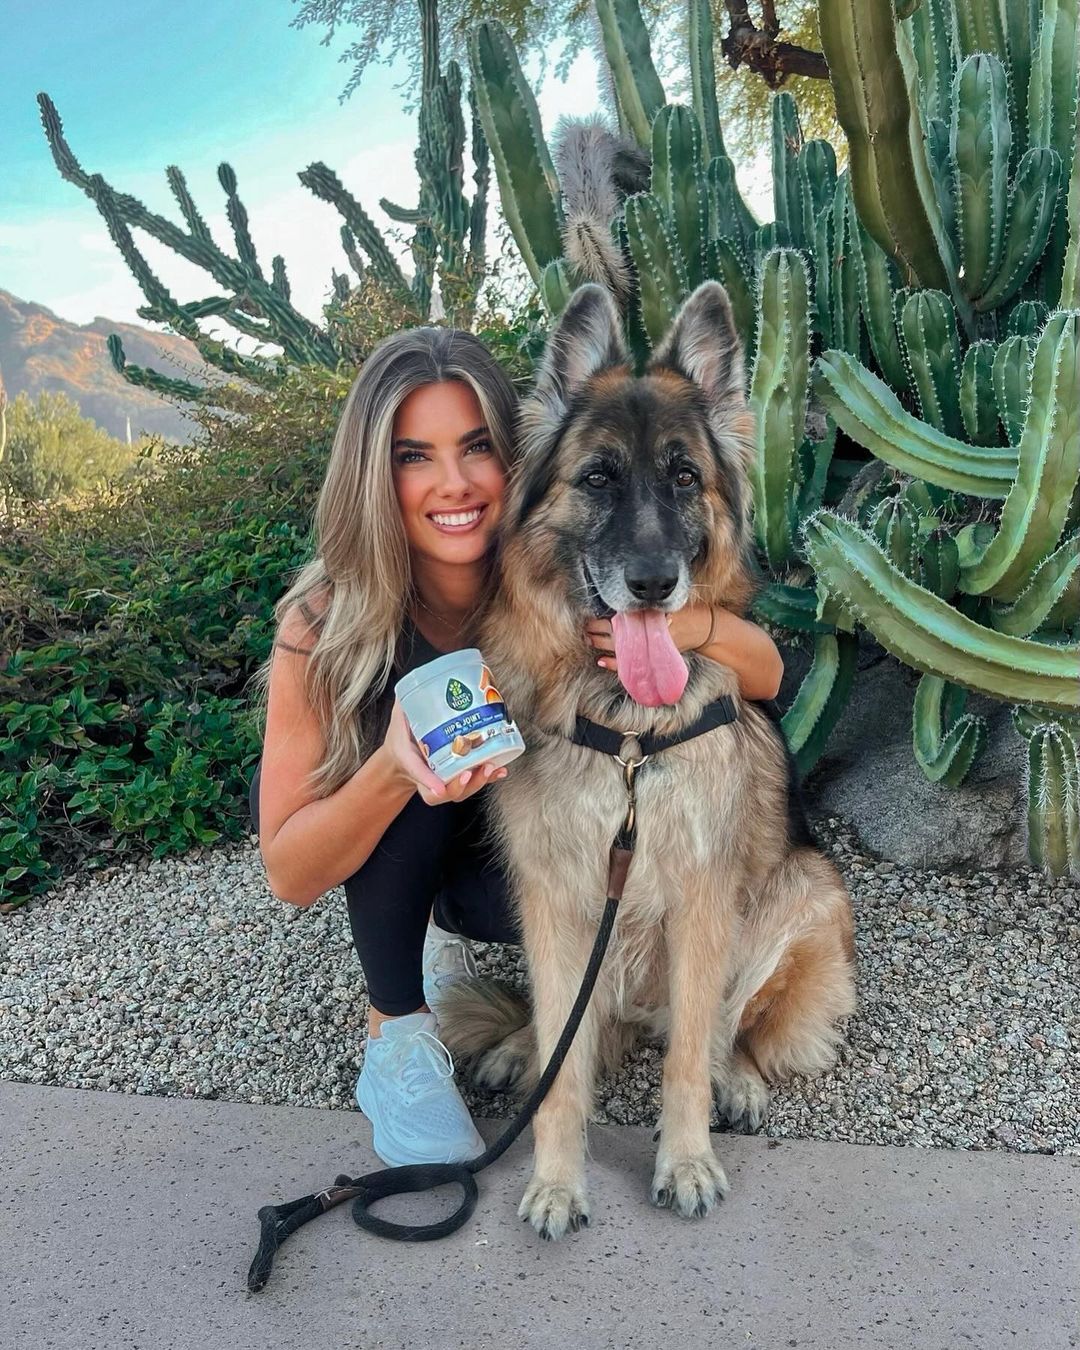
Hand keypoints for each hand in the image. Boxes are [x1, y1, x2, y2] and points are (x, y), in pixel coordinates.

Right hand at [382, 698, 508, 805]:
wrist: (404, 751)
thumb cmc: (403, 736)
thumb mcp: (398, 720)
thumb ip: (404, 706)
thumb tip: (414, 687)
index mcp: (411, 764)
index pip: (418, 774)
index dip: (428, 781)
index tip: (439, 788)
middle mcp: (429, 776)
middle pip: (445, 792)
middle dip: (460, 786)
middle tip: (469, 772)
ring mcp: (446, 779)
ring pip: (462, 791)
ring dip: (478, 782)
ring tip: (490, 767)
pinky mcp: (460, 775)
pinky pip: (474, 782)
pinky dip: (489, 778)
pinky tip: (501, 770)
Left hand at [584, 605, 715, 674]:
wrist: (705, 629)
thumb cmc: (687, 613)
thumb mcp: (669, 605)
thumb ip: (649, 607)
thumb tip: (626, 608)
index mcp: (647, 619)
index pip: (618, 619)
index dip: (601, 619)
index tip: (588, 617)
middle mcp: (645, 634)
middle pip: (614, 633)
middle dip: (597, 631)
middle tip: (584, 629)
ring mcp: (647, 647)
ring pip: (617, 648)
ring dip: (600, 644)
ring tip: (588, 641)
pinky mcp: (650, 657)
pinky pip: (629, 664)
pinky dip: (614, 664)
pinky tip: (601, 661)